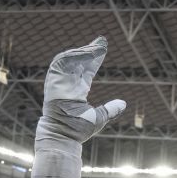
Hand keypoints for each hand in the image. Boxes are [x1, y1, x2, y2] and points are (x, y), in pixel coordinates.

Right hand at [32, 36, 126, 177]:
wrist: (64, 137)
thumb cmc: (78, 130)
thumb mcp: (100, 117)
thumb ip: (111, 109)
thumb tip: (124, 103)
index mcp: (77, 91)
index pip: (86, 69)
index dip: (95, 58)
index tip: (104, 48)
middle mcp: (68, 84)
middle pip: (78, 61)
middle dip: (90, 49)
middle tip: (102, 41)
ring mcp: (59, 82)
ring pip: (68, 59)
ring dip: (82, 51)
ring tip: (97, 47)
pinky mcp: (52, 81)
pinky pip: (60, 63)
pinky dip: (73, 56)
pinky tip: (87, 53)